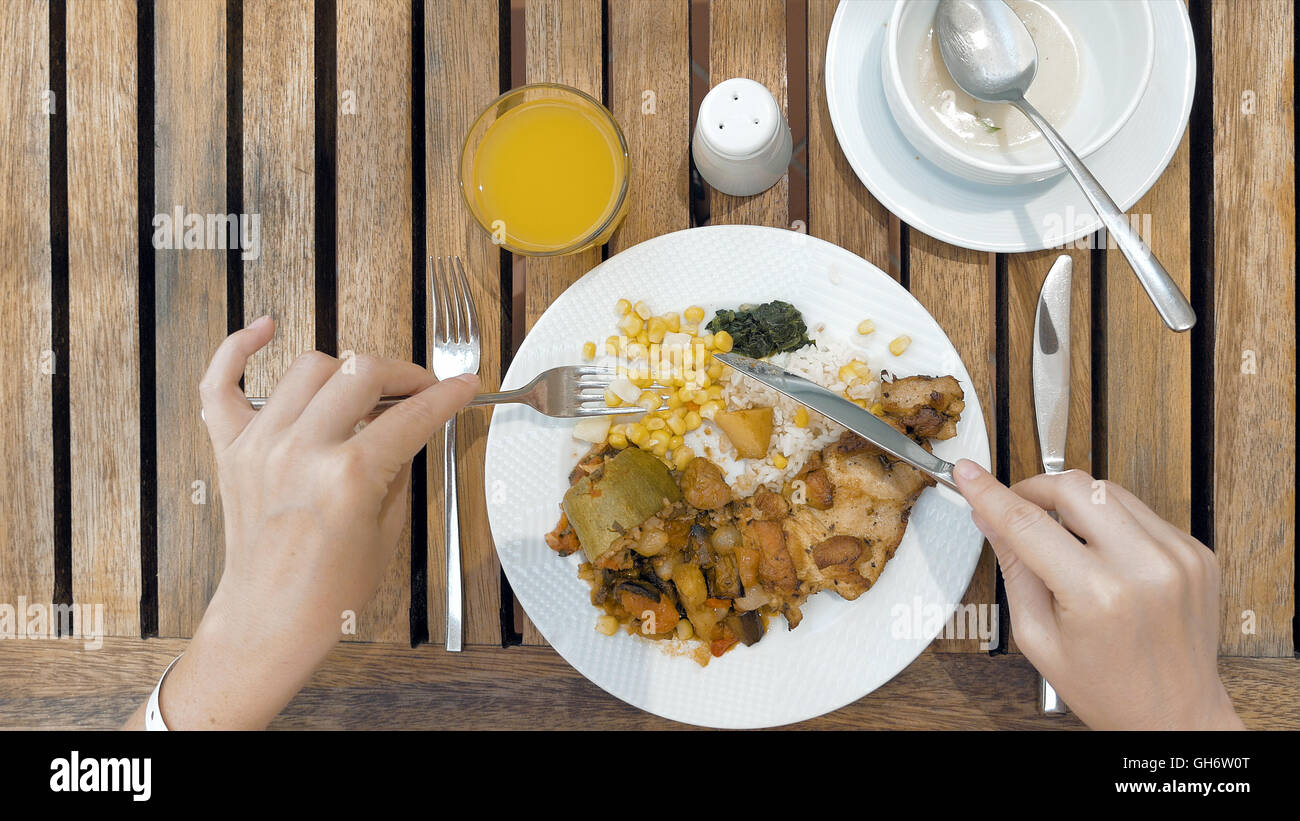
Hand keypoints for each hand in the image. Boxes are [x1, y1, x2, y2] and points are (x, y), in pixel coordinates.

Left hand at [125, 316, 478, 728]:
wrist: (270, 621)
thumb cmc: (329, 593)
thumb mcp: (388, 529)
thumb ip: (400, 466)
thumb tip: (411, 425)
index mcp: (348, 477)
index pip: (411, 415)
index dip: (447, 396)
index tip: (462, 386)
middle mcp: (301, 451)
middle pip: (361, 372)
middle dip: (403, 374)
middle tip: (418, 389)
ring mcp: (260, 445)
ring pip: (310, 367)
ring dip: (345, 371)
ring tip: (363, 390)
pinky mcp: (231, 450)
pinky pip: (219, 382)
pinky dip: (236, 349)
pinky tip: (263, 330)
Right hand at [953, 459, 1242, 729]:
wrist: (1176, 713)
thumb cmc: (1108, 688)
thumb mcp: (1038, 637)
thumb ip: (1014, 568)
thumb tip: (989, 516)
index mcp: (1098, 595)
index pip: (1028, 523)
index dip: (990, 493)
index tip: (968, 474)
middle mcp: (1144, 567)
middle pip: (1075, 486)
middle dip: (1036, 488)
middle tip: (1018, 508)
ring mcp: (1177, 555)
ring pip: (1109, 490)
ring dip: (1075, 504)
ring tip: (1066, 541)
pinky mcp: (1195, 551)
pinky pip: (1140, 511)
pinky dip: (1112, 522)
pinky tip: (1105, 556)